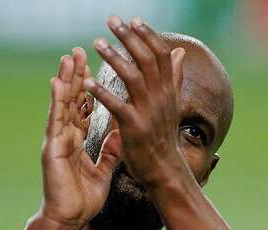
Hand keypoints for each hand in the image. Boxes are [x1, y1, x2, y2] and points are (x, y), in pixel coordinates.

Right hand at [40, 47, 120, 228]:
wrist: (70, 219)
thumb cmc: (83, 199)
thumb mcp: (103, 171)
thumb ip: (110, 152)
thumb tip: (119, 135)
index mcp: (77, 141)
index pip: (83, 109)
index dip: (88, 88)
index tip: (93, 68)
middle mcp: (65, 137)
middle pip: (72, 101)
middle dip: (77, 76)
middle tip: (81, 51)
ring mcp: (57, 141)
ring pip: (61, 105)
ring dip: (65, 80)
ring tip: (69, 57)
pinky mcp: (52, 149)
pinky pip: (55, 121)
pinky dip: (57, 101)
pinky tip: (57, 82)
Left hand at [84, 16, 186, 187]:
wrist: (164, 170)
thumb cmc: (163, 138)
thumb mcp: (172, 105)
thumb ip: (173, 78)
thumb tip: (179, 52)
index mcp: (168, 91)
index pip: (161, 55)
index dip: (148, 35)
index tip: (133, 20)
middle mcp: (161, 98)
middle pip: (147, 59)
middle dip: (129, 37)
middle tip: (112, 21)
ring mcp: (148, 112)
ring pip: (133, 76)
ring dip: (114, 57)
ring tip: (97, 43)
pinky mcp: (134, 128)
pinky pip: (117, 105)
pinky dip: (102, 92)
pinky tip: (88, 83)